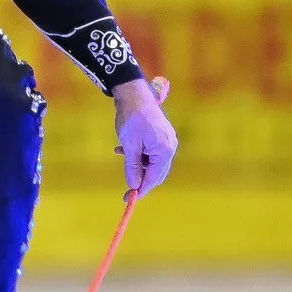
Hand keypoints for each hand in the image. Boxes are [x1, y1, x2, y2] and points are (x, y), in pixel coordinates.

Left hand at [113, 75, 177, 196]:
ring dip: (137, 163)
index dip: (141, 190)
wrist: (133, 92)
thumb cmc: (132, 118)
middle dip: (140, 178)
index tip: (128, 198)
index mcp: (165, 151)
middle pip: (156, 172)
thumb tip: (134, 185)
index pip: (154, 178)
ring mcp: (166, 139)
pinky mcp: (161, 134)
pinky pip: (150, 151)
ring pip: (152, 161)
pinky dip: (138, 153)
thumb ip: (132, 167)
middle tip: (126, 186)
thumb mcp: (130, 145)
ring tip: (122, 154)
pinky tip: (123, 148)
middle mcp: (170, 146)